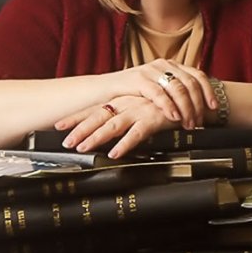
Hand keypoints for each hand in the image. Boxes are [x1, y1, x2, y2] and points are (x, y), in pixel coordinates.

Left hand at [53, 95, 177, 158]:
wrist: (193, 99)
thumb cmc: (168, 106)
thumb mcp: (144, 111)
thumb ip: (128, 120)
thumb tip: (112, 136)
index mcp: (124, 101)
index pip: (95, 109)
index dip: (77, 117)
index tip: (58, 126)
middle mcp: (128, 103)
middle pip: (99, 116)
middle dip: (79, 129)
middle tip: (64, 141)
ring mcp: (140, 109)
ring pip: (113, 124)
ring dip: (96, 137)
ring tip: (82, 148)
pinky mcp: (154, 118)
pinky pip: (137, 133)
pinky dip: (125, 143)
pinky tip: (115, 153)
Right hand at [107, 59, 216, 129]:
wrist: (100, 91)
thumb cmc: (130, 95)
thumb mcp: (156, 92)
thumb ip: (174, 94)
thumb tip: (196, 108)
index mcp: (170, 66)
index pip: (197, 75)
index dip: (208, 92)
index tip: (214, 108)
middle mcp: (163, 65)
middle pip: (190, 83)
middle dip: (198, 104)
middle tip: (199, 122)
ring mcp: (150, 70)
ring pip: (178, 88)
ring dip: (186, 108)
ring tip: (188, 123)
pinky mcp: (138, 79)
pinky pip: (159, 93)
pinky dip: (169, 106)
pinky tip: (174, 117)